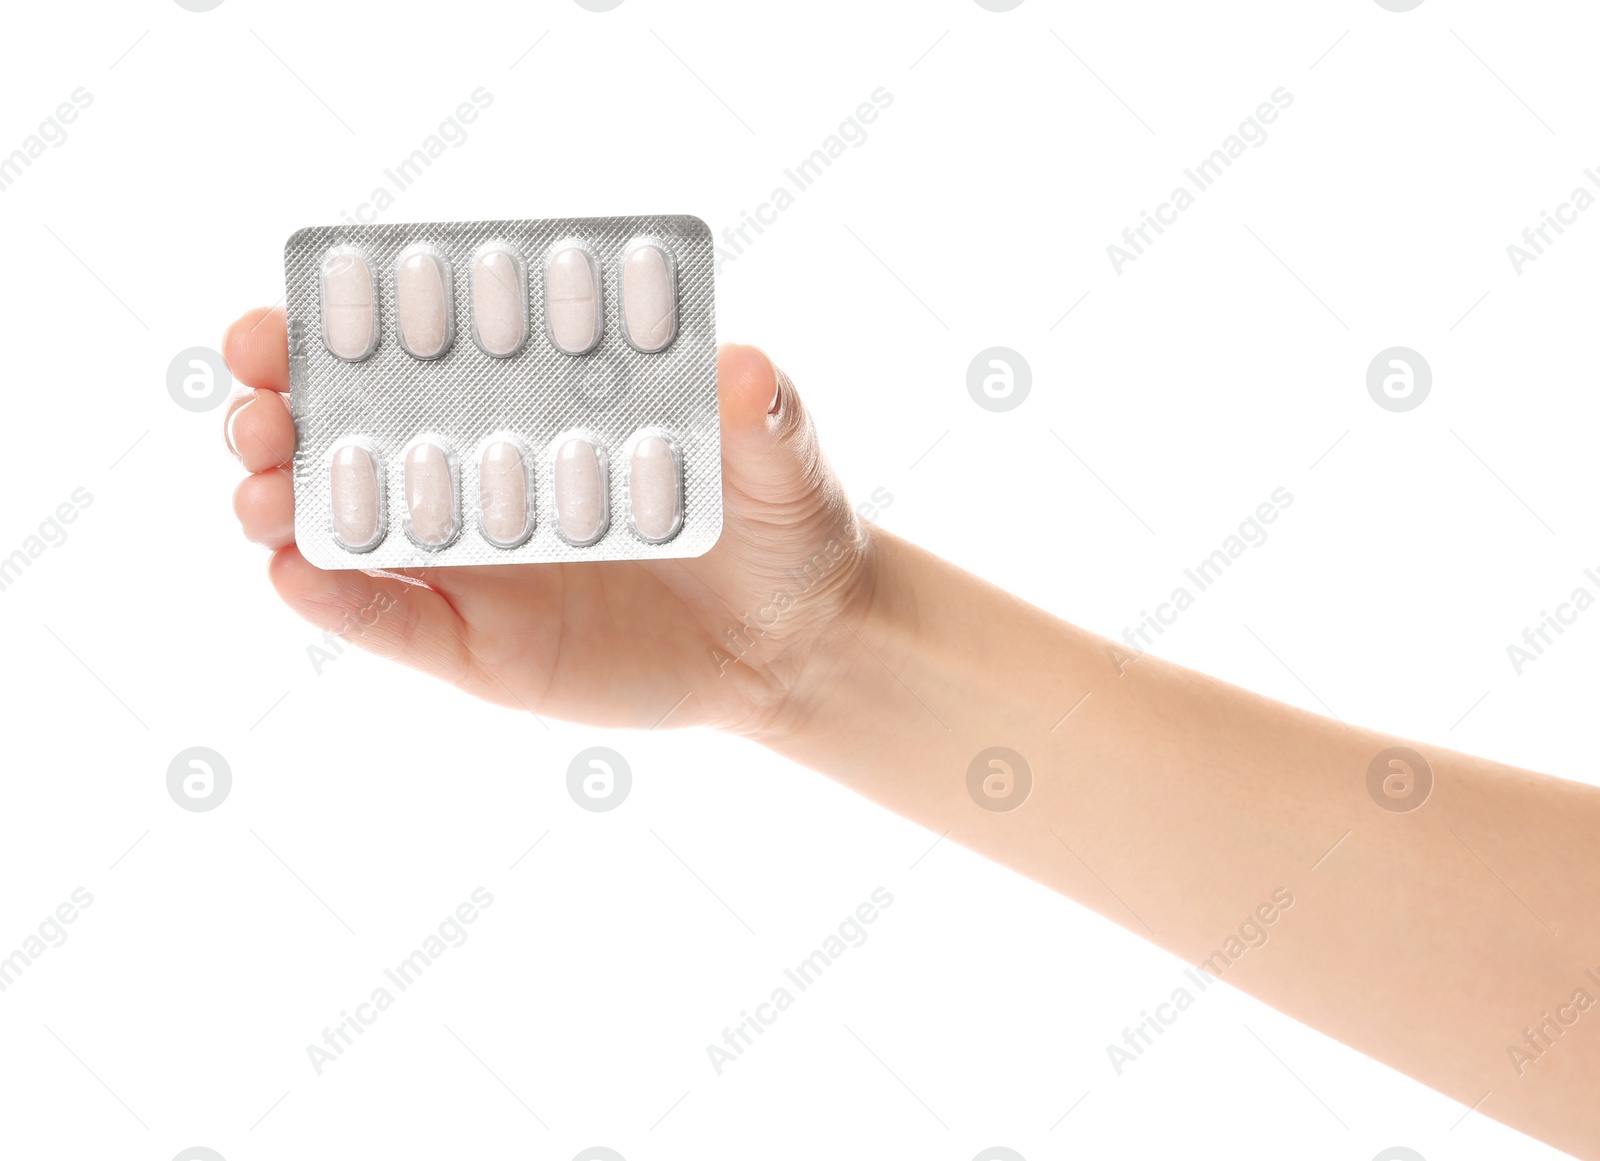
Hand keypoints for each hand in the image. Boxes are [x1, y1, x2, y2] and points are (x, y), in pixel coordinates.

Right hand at [222, 307, 877, 736]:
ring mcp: (471, 561)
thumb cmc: (779, 523)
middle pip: (346, 432)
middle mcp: (480, 472)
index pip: (415, 350)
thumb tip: (740, 365)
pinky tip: (295, 571)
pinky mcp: (476, 642)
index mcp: (531, 402)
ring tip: (260, 488)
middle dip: (282, 409)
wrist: (795, 641)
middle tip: (261, 401)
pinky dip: (333, 596)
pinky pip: (387, 619)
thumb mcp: (778, 454)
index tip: (292, 304)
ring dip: (281, 501)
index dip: (338, 326)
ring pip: (343, 524)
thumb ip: (759, 409)